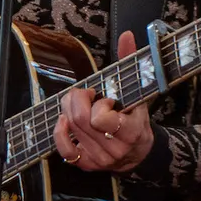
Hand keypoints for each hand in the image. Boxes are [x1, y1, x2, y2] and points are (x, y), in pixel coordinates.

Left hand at [55, 29, 153, 174]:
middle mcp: (114, 148)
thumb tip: (126, 35)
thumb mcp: (138, 92)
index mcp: (131, 131)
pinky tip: (65, 120)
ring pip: (71, 128)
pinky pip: (64, 149)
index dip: (98, 103)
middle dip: (77, 100)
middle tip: (85, 93)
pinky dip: (60, 131)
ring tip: (80, 104)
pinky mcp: (86, 165)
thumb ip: (131, 62)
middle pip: (80, 120)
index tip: (105, 98)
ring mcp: (99, 159)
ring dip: (69, 109)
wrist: (140, 152)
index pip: (101, 118)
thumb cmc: (136, 118)